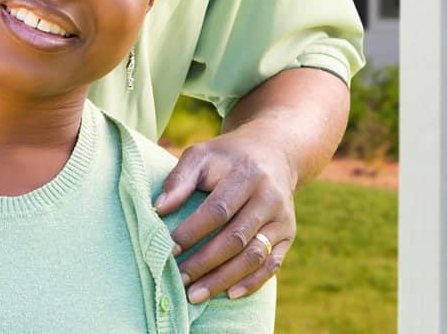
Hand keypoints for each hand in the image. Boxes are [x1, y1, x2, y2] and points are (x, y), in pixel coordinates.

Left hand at [154, 129, 296, 302]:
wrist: (275, 151)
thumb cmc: (228, 157)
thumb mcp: (203, 155)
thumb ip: (180, 179)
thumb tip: (158, 209)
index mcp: (247, 174)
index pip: (218, 210)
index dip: (193, 232)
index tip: (168, 250)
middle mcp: (269, 196)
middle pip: (236, 238)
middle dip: (204, 263)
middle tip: (178, 280)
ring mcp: (282, 217)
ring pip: (254, 256)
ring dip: (223, 279)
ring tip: (195, 295)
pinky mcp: (288, 233)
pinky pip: (272, 264)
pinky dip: (252, 282)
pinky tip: (230, 294)